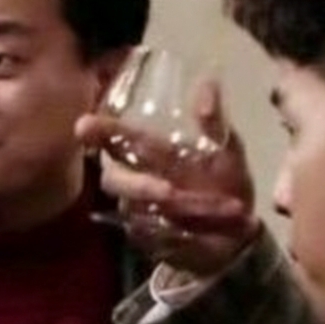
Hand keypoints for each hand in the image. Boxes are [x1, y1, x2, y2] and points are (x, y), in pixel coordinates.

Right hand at [77, 79, 260, 274]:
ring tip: (198, 210)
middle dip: (136, 184)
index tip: (84, 126)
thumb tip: (208, 84)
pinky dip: (171, 233)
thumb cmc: (227, 185)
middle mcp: (137, 180)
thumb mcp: (227, 151)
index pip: (117, 139)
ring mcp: (137, 212)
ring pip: (132, 210)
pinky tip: (195, 233)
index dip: (98, 132)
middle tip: (168, 190)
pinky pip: (145, 236)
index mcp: (152, 154)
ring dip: (167, 211)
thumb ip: (213, 122)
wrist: (240, 234)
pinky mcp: (144, 239)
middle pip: (114, 179)